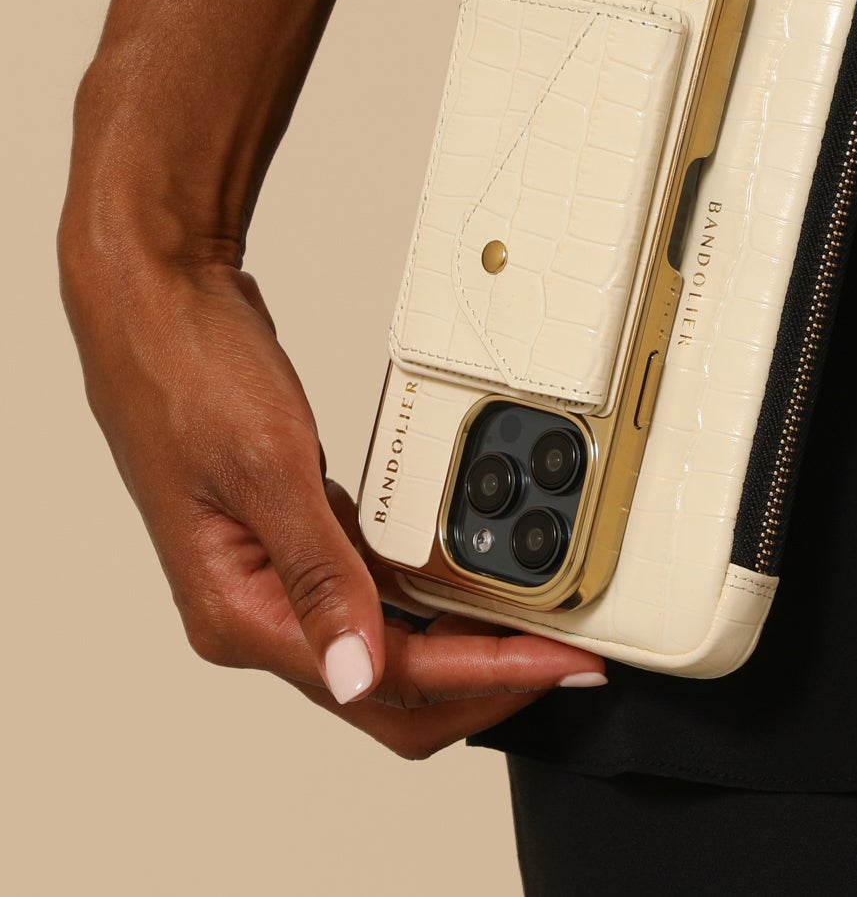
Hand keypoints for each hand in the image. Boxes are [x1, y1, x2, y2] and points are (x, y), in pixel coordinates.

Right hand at [60, 241, 606, 758]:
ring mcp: (275, 573)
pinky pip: (375, 587)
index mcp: (239, 611)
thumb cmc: (188, 372)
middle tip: (563, 658)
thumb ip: (316, 573)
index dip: (485, 678)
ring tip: (537, 627)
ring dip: (462, 645)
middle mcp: (255, 609)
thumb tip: (355, 673)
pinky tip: (474, 581)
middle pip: (388, 688)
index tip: (556, 665)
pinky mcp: (295, 534)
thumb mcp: (267, 465)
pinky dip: (430, 596)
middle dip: (485, 681)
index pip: (384, 679)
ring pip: (386, 645)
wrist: (159, 302)